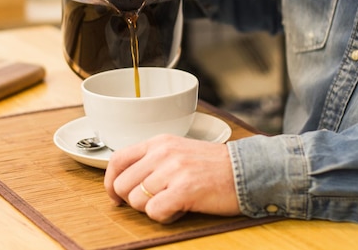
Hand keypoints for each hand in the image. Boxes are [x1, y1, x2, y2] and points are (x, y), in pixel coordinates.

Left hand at [104, 134, 240, 223]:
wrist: (247, 171)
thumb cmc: (214, 166)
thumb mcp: (179, 151)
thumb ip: (153, 160)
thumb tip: (125, 182)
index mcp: (159, 142)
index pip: (117, 159)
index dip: (110, 182)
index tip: (115, 196)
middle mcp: (162, 152)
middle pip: (122, 184)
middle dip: (133, 200)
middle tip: (154, 202)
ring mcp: (173, 170)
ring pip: (136, 200)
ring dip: (151, 208)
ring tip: (172, 202)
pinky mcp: (184, 189)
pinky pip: (154, 211)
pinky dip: (164, 216)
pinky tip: (179, 208)